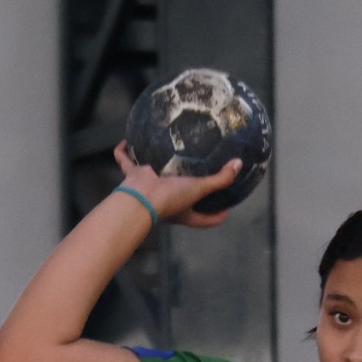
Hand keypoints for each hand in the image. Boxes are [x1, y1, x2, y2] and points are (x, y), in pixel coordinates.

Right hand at [112, 142, 244, 230]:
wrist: (141, 198)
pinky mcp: (134, 175)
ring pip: (153, 178)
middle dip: (186, 190)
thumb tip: (238, 164)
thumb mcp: (199, 188)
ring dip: (155, 167)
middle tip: (197, 177)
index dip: (216, 216)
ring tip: (164, 154)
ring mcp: (149, 188)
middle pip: (179, 199)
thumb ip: (220, 179)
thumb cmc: (170, 198)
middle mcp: (166, 202)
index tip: (227, 209)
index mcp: (183, 211)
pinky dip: (123, 152)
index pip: (204, 220)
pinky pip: (126, 161)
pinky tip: (126, 141)